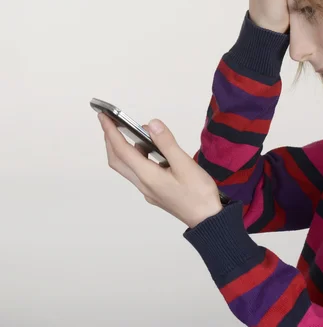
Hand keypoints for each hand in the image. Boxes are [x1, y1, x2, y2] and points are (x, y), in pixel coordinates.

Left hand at [98, 113, 222, 228]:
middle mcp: (143, 184)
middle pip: (118, 161)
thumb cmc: (198, 193)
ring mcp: (148, 190)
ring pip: (128, 168)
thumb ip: (167, 143)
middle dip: (111, 140)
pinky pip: (139, 172)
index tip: (103, 116)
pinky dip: (138, 158)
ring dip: (125, 150)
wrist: (207, 220)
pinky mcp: (156, 192)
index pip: (122, 151)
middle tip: (111, 122)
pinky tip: (152, 152)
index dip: (111, 132)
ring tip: (135, 133)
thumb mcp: (185, 164)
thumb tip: (151, 124)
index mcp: (148, 176)